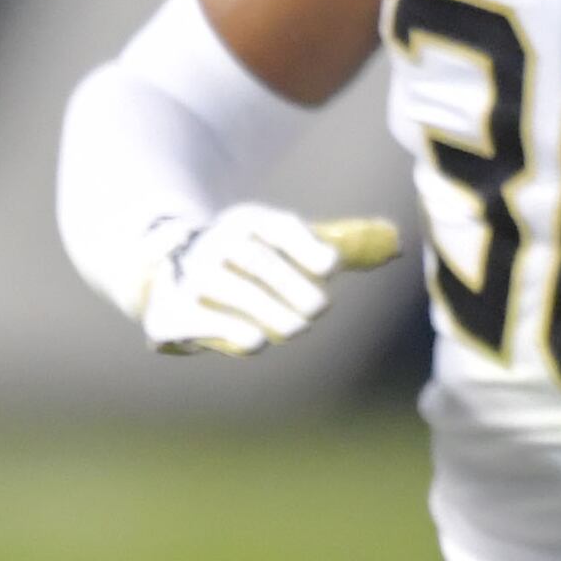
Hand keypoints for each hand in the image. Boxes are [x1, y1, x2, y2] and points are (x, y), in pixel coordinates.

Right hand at [136, 204, 348, 357]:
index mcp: (247, 221)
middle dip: (296, 289)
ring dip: (276, 316)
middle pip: (260, 264)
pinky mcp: (173, 312)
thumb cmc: (246, 262)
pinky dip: (241, 334)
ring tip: (295, 328)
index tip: (331, 269)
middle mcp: (215, 243)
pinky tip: (259, 340)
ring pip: (240, 296)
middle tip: (317, 309)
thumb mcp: (283, 244)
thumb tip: (396, 246)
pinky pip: (210, 323)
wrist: (165, 277)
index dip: (307, 247)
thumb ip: (335, 246)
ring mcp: (191, 277)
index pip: (279, 228)